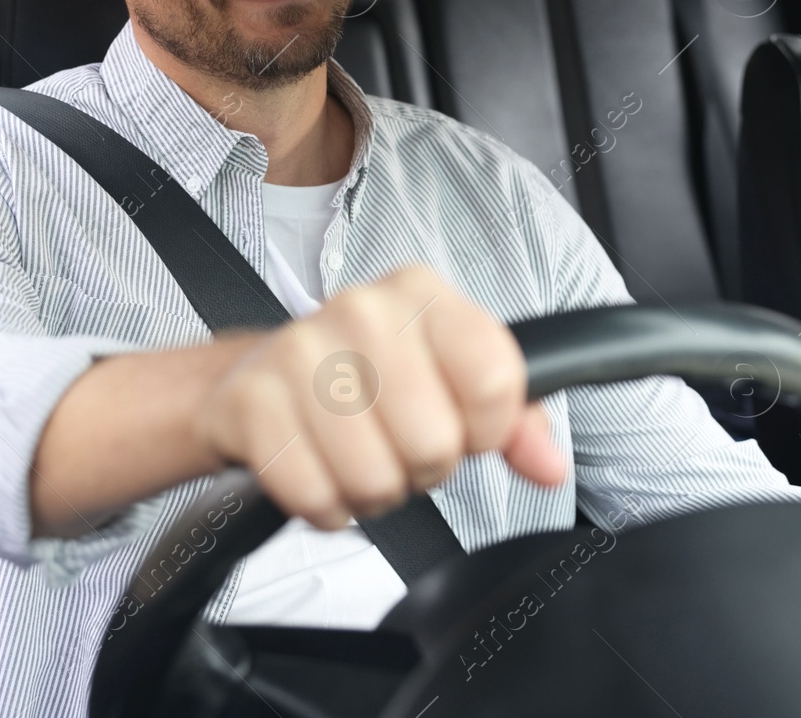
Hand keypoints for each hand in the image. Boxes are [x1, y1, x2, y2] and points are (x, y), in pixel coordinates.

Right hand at [194, 264, 564, 528]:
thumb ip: (515, 421)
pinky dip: (324, 505)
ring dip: (373, 491)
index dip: (488, 429)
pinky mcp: (251, 402)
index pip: (494, 379)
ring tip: (360, 457)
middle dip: (424, 468)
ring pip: (374, 478)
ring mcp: (299, 352)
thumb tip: (550, 465)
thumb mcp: (449, 381)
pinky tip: (320, 470)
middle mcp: (361, 310)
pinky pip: (314, 496)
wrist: (259, 376)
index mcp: (421, 295)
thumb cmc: (370, 380)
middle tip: (400, 446)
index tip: (467, 428)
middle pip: (435, 441)